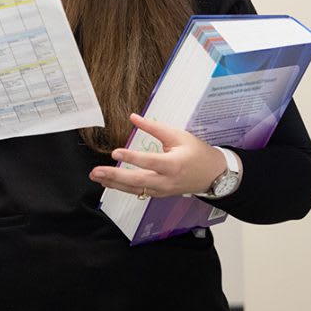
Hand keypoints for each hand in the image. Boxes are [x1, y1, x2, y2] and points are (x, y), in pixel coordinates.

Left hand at [89, 113, 227, 198]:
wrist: (214, 175)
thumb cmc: (197, 153)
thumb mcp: (178, 136)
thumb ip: (154, 128)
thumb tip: (133, 117)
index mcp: (174, 164)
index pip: (150, 162)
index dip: (132, 158)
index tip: (116, 152)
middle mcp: (167, 180)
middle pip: (138, 181)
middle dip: (115, 176)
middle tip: (96, 171)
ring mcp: (163, 190)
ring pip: (135, 189)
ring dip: (114, 183)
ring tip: (96, 176)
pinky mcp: (159, 193)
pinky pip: (139, 192)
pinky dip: (122, 188)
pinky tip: (108, 182)